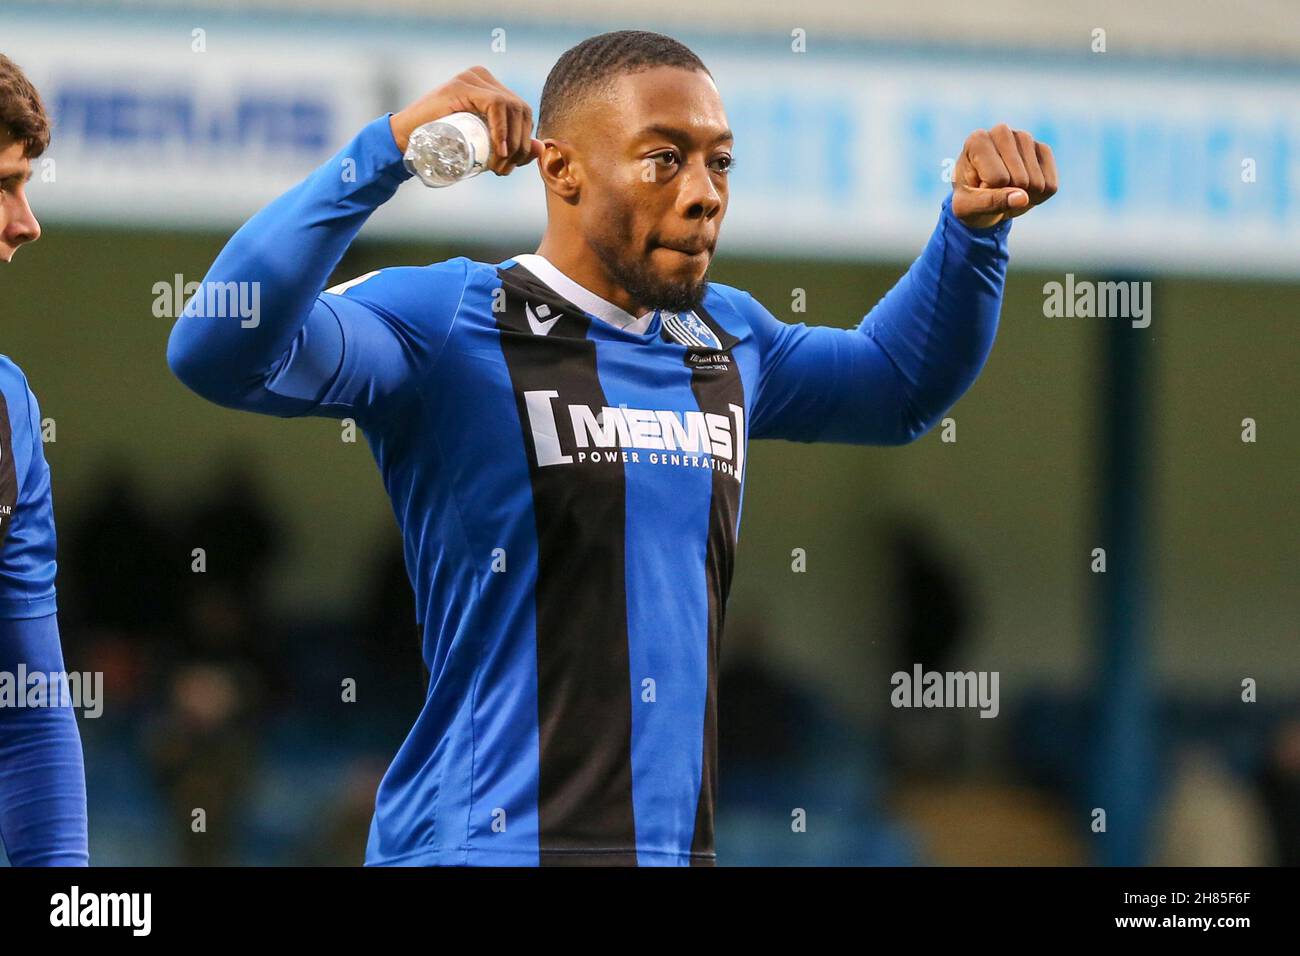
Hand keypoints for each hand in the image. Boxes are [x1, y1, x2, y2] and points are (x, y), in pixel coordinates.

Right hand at [390, 66, 543, 175]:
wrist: (406, 139)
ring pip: (511, 107)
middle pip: (520, 110)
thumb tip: (540, 148)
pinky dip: (502, 129)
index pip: (522, 112)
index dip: (525, 141)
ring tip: (498, 165)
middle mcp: (484, 77)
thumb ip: (511, 144)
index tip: (512, 166)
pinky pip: (495, 103)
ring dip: (512, 142)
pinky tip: (500, 149)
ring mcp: (473, 78)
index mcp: (491, 87)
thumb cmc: (442, 143)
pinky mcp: (462, 85)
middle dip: (520, 145)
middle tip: (504, 170)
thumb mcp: (482, 145)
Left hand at [950, 124, 1057, 228]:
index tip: (977, 187)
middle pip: (1020, 180)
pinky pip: (1050, 186)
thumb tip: (1023, 198)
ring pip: (1037, 183)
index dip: (988, 192)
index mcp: (978, 140)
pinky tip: (1022, 189)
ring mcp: (1025, 138)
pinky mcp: (1043, 150)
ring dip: (1023, 197)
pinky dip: (1037, 197)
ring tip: (1006, 189)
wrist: (980, 197)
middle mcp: (1002, 132)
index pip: (996, 178)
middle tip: (993, 191)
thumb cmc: (969, 200)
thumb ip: (990, 202)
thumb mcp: (968, 206)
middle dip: (1008, 195)